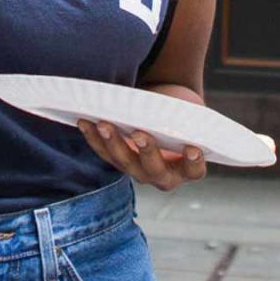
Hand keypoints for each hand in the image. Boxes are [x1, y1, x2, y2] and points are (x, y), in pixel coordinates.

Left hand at [78, 119, 205, 192]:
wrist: (161, 113)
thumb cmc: (180, 113)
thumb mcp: (189, 114)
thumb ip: (186, 116)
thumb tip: (176, 105)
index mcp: (186, 167)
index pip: (194, 171)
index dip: (194, 162)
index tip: (192, 148)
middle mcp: (162, 174)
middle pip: (154, 169)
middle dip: (147, 151)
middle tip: (140, 134)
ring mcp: (137, 169)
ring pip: (124, 162)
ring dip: (113, 143)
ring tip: (104, 124)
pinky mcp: (117, 160)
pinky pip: (104, 152)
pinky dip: (94, 137)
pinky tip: (85, 121)